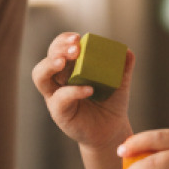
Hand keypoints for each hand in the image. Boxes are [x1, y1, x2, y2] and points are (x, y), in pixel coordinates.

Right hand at [31, 32, 133, 148]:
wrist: (111, 130)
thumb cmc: (111, 103)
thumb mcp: (120, 82)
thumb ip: (124, 67)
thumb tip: (127, 51)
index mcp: (70, 68)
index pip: (59, 48)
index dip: (64, 40)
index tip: (78, 37)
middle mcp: (58, 80)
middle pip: (47, 58)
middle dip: (58, 49)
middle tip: (75, 48)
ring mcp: (55, 96)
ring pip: (40, 76)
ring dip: (50, 65)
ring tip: (64, 61)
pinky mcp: (59, 113)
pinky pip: (60, 99)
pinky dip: (73, 91)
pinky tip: (89, 89)